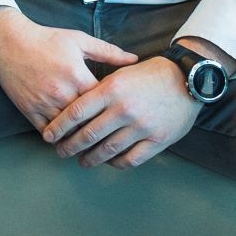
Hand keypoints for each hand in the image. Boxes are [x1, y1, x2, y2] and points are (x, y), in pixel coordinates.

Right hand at [0, 9, 139, 130]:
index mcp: (78, 75)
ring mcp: (44, 103)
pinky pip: (47, 132)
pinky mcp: (29, 109)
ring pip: (68, 131)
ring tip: (92, 144)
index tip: (119, 114)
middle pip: (88, 121)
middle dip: (99, 129)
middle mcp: (62, 92)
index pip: (103, 103)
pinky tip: (67, 140)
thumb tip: (135, 60)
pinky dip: (58, 138)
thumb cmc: (47, 39)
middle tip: (111, 138)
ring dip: (79, 138)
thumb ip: (109, 52)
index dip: (112, 110)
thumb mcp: (79, 40)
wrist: (9, 41)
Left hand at [41, 58, 200, 168]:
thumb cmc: (149, 75)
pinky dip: (116, 163)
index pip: (77, 111)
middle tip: (60, 151)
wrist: (187, 80)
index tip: (48, 135)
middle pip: (88, 134)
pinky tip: (109, 162)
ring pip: (108, 150)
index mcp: (111, 89)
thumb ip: (99, 89)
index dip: (59, 126)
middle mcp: (124, 109)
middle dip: (70, 146)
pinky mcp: (157, 140)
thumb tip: (76, 106)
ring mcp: (141, 126)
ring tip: (81, 161)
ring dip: (91, 158)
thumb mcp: (121, 73)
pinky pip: (131, 159)